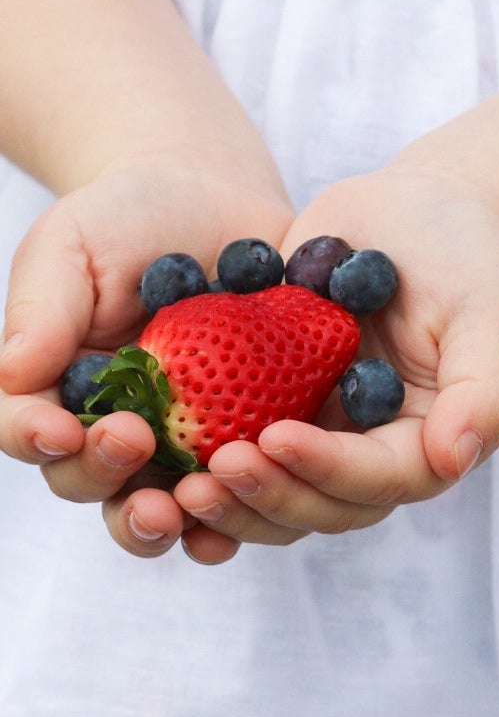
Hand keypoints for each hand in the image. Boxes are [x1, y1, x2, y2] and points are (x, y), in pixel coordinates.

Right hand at [0, 151, 292, 564]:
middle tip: (132, 443)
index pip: (27, 430)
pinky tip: (256, 501)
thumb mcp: (72, 245)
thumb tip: (14, 373)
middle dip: (105, 477)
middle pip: (89, 484)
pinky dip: (244, 510)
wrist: (216, 199)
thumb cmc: (126, 218)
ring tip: (187, 500)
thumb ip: (44, 308)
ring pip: (160, 512)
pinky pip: (242, 499)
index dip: (35, 438)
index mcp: (53, 392)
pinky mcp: (245, 446)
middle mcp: (110, 432)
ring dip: (169, 517)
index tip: (61, 428)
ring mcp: (178, 449)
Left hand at [172, 166, 498, 553]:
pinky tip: (152, 437)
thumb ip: (488, 389)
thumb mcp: (497, 312)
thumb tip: (452, 459)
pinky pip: (234, 439)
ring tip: (174, 479)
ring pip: (272, 490)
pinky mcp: (277, 402)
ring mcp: (323, 432)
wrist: (426, 208)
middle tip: (204, 476)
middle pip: (318, 506)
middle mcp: (374, 454)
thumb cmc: (476, 256)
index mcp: (430, 445)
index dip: (325, 471)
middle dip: (264, 497)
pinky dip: (196, 449)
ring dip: (225, 495)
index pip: (378, 480)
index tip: (272, 439)